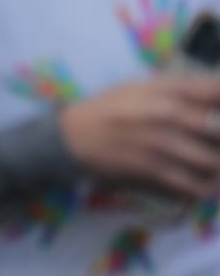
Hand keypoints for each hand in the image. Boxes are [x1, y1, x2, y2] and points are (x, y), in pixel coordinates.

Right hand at [59, 76, 219, 201]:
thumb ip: (179, 90)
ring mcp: (156, 141)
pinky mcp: (149, 167)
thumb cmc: (110, 107)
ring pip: (210, 160)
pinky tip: (207, 186)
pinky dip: (204, 187)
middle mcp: (163, 112)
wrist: (71, 134)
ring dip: (219, 167)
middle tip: (218, 143)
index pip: (213, 89)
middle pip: (216, 126)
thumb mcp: (140, 88)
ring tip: (217, 167)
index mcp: (163, 88)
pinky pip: (189, 183)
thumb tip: (218, 99)